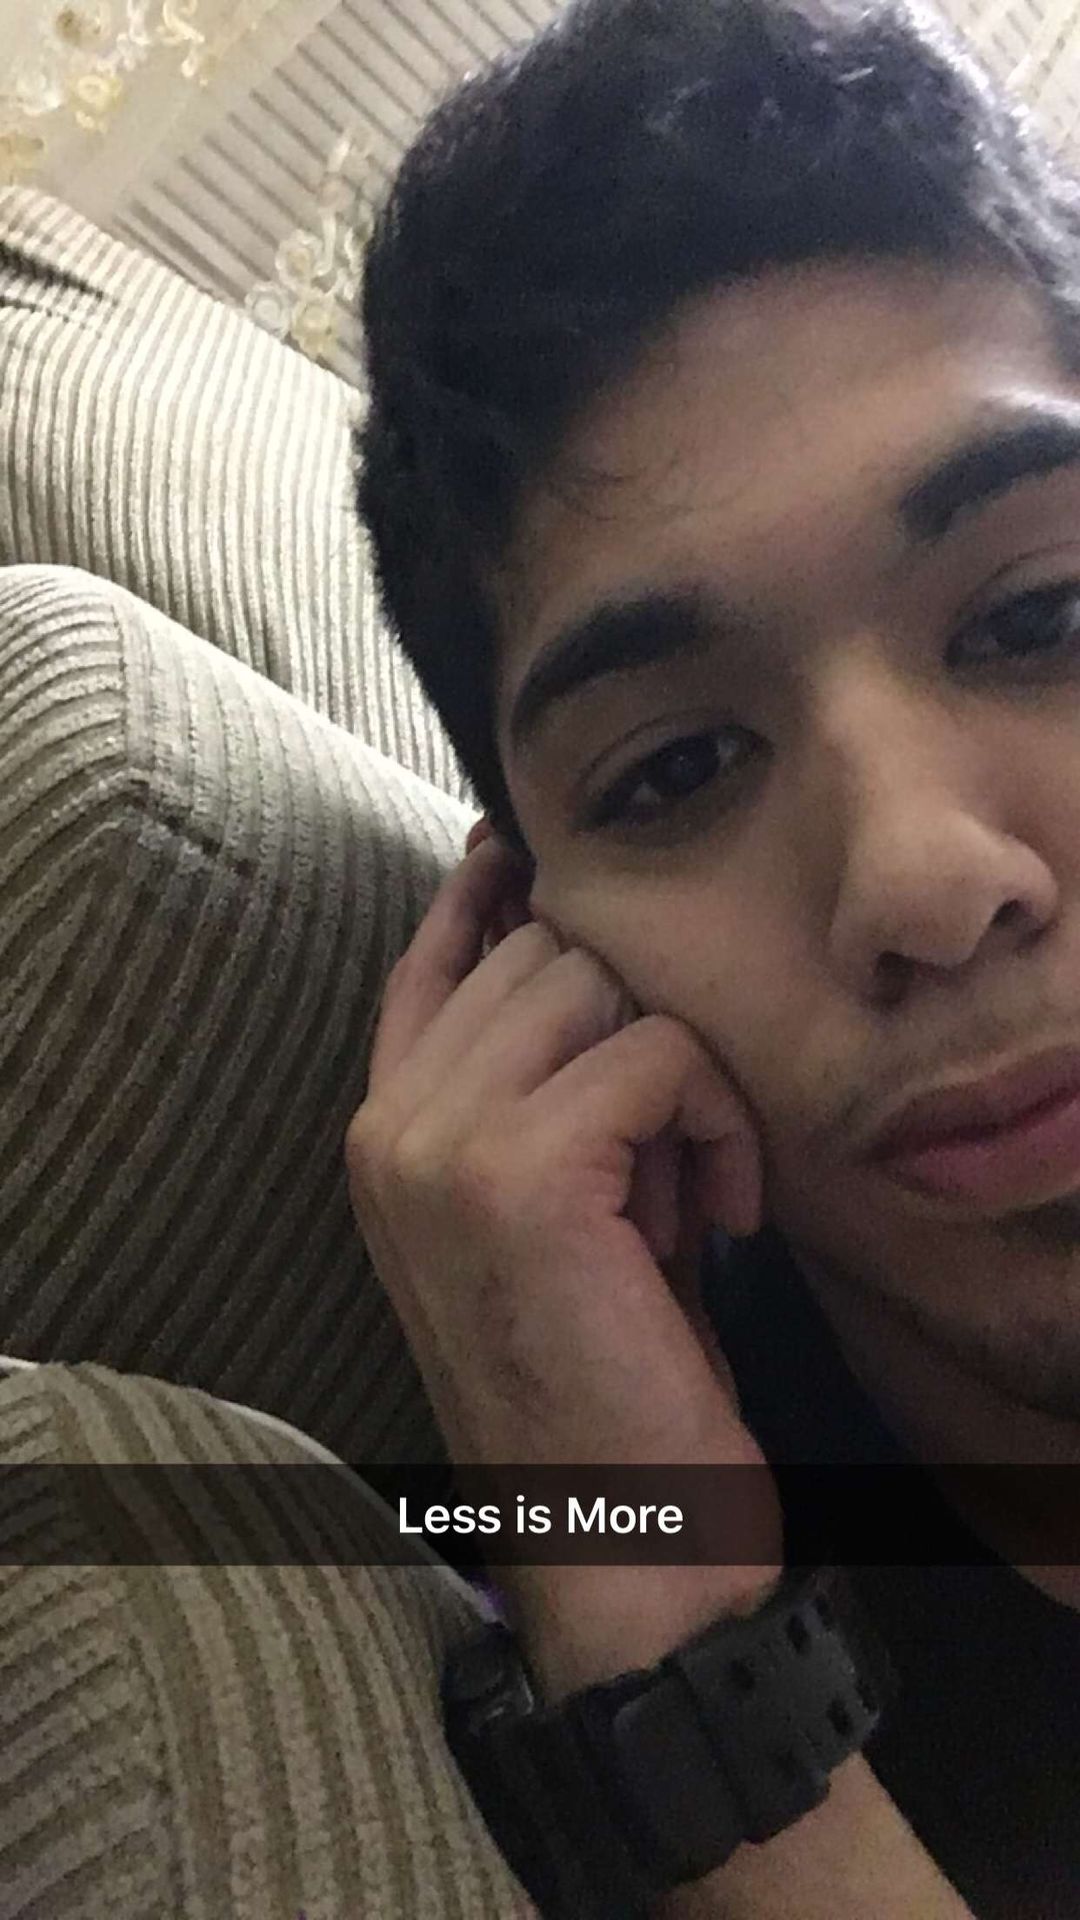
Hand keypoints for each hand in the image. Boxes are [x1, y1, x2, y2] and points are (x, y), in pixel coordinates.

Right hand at [345, 821, 781, 1692]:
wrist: (619, 1545)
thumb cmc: (607, 1379)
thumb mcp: (558, 1215)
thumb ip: (542, 1093)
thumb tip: (583, 962)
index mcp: (385, 1140)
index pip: (424, 966)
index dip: (479, 898)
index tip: (519, 851)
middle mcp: (389, 1127)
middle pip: (543, 953)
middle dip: (637, 1026)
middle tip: (673, 1160)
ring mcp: (437, 1142)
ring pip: (598, 982)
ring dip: (683, 1072)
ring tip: (692, 1190)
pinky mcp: (516, 1169)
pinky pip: (659, 1053)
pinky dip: (719, 1120)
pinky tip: (721, 1217)